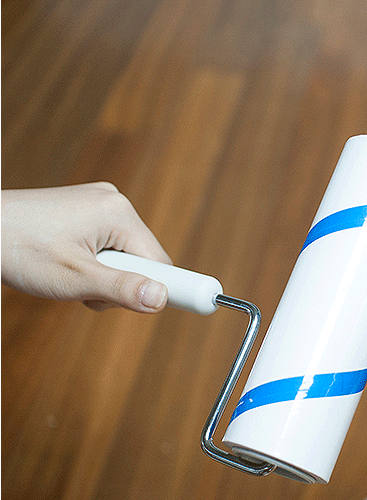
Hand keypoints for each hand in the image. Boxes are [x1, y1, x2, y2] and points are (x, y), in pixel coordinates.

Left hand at [1, 182, 171, 312]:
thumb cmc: (18, 249)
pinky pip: (105, 244)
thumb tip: (160, 299)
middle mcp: (113, 202)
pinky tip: (64, 262)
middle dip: (119, 282)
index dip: (164, 286)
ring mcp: (98, 204)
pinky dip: (91, 262)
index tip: (182, 304)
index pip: (159, 261)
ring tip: (66, 275)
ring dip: (102, 275)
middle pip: (141, 258)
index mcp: (118, 212)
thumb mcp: (74, 279)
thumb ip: (120, 289)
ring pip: (121, 254)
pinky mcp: (84, 210)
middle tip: (85, 291)